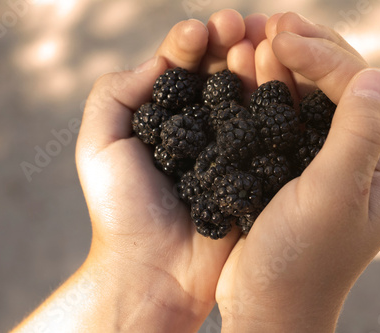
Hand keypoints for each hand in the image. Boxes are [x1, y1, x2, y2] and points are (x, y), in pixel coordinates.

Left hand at [13, 9, 259, 332]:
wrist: (155, 269)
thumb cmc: (122, 209)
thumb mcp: (99, 145)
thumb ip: (115, 93)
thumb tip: (162, 61)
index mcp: (165, 118)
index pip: (180, 67)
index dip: (189, 44)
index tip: (198, 32)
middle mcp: (201, 128)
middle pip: (218, 74)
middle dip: (227, 44)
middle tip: (235, 24)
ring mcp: (232, 148)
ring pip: (247, 95)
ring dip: (253, 64)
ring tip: (259, 40)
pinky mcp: (257, 170)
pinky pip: (269, 130)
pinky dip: (276, 101)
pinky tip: (281, 77)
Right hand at [216, 13, 379, 331]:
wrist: (266, 304)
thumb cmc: (299, 261)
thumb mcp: (334, 198)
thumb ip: (358, 135)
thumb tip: (376, 74)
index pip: (363, 91)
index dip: (326, 57)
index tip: (283, 35)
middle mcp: (362, 158)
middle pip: (341, 87)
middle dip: (308, 50)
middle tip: (271, 23)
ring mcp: (327, 161)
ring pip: (311, 97)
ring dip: (285, 63)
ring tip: (257, 34)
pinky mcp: (295, 166)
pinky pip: (286, 117)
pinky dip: (269, 89)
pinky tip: (250, 67)